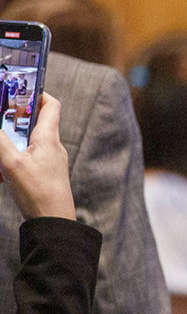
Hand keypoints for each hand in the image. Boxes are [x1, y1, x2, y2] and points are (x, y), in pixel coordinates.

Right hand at [0, 93, 73, 218]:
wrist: (54, 224)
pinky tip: (1, 173)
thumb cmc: (38, 194)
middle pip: (35, 123)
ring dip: (9, 143)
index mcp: (48, 138)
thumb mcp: (11, 163)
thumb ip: (0, 140)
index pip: (50, 105)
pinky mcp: (45, 175)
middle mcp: (53, 147)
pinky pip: (26, 159)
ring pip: (27, 143)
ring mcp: (50, 161)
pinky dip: (11, 160)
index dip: (37, 93)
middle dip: (13, 119)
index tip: (19, 89)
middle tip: (0, 119)